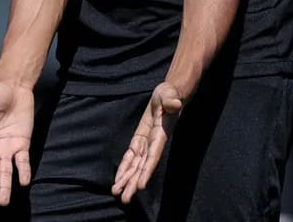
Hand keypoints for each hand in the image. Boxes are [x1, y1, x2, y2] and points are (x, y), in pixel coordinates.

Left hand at [112, 82, 182, 203]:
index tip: (140, 186)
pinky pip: (131, 156)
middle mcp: (154, 143)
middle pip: (143, 166)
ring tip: (117, 193)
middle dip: (133, 182)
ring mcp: (146, 143)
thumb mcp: (170, 94)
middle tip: (124, 199)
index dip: (147, 170)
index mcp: (161, 134)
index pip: (153, 155)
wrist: (168, 94)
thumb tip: (175, 104)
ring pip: (136, 165)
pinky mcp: (140, 139)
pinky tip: (118, 179)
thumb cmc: (170, 94)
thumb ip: (171, 101)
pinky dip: (124, 167)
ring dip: (127, 179)